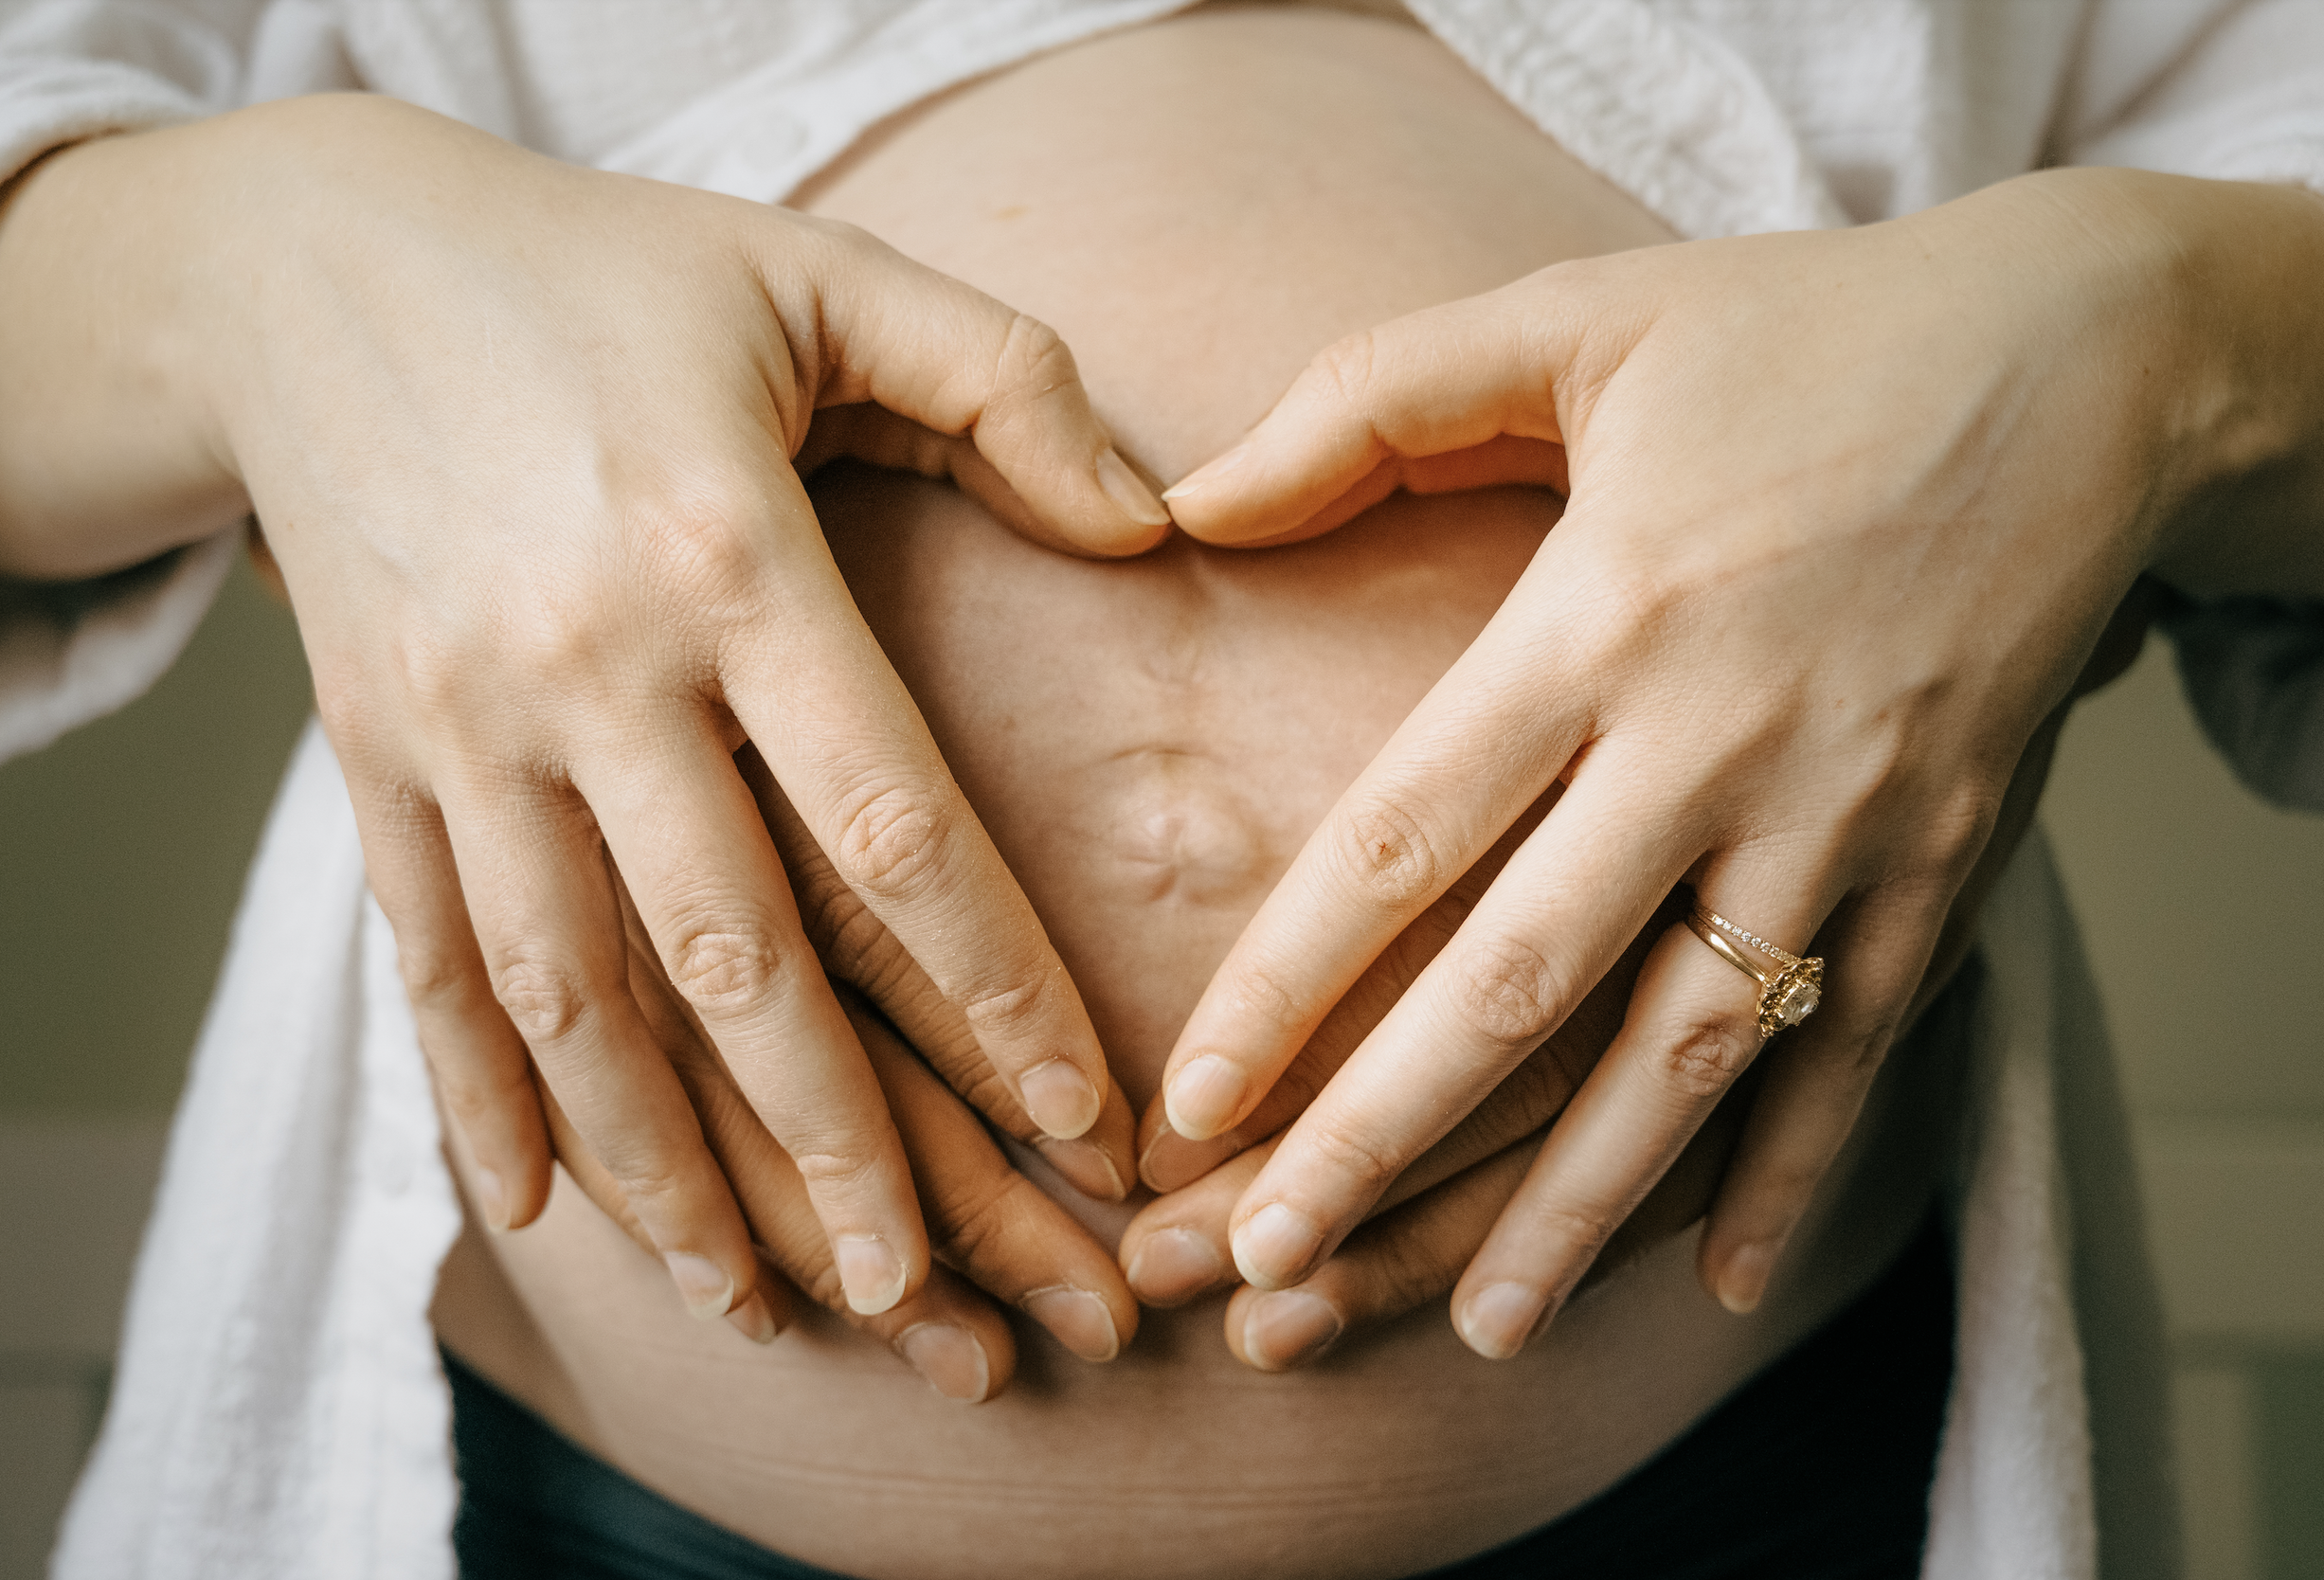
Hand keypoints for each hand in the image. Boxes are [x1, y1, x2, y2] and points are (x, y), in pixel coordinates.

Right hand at [0, 95, 1168, 1326]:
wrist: (305, 262)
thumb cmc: (602, 271)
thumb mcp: (819, 273)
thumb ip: (1007, 384)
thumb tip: (1152, 524)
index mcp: (721, 556)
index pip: (888, 822)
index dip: (994, 986)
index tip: (1085, 1114)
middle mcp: (582, 668)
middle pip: (727, 955)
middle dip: (835, 1142)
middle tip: (928, 1289)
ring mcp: (457, 729)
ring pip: (569, 998)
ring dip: (665, 1170)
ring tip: (756, 1304)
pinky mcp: (367, 759)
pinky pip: (422, 959)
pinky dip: (476, 1098)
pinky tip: (540, 1213)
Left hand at [1150, 167, 2319, 1357]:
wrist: (2094, 358)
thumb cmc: (1806, 333)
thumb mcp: (1576, 313)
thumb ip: (1368, 395)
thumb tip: (1185, 501)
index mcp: (1605, 611)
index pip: (1405, 837)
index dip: (1287, 986)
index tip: (1192, 1103)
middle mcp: (1721, 739)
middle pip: (1524, 986)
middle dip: (1383, 1141)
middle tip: (1269, 1263)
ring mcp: (1849, 817)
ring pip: (1690, 1058)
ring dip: (1575, 1209)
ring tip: (1475, 1329)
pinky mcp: (1952, 857)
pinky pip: (1863, 1048)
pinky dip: (1794, 1174)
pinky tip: (1722, 1288)